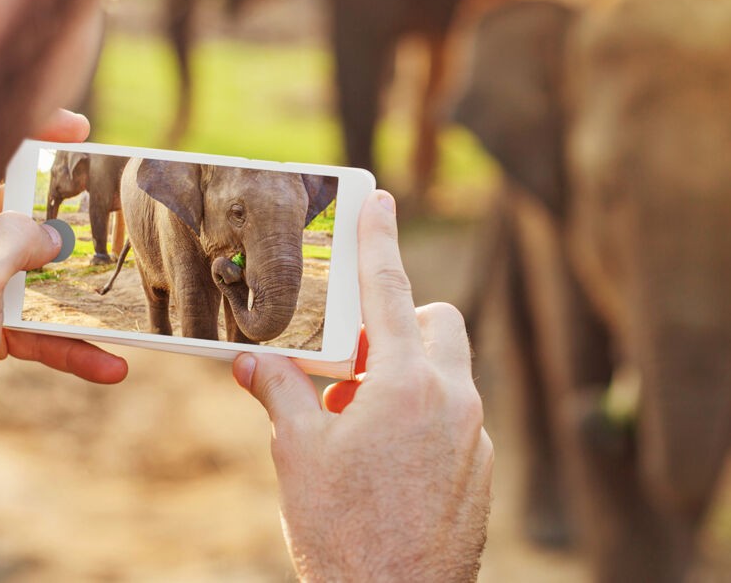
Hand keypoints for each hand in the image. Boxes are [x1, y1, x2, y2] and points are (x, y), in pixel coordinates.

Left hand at [0, 109, 127, 473]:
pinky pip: (42, 334)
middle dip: (73, 218)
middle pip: (23, 219)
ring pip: (42, 280)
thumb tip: (52, 235)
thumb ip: (12, 243)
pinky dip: (75, 349)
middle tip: (118, 213)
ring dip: (85, 298)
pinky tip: (110, 367)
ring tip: (130, 301)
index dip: (31, 138)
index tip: (79, 131)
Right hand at [232, 190, 492, 581]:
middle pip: (437, 325)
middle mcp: (452, 400)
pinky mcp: (480, 469)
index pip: (389, 290)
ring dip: (408, 376)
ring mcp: (474, 437)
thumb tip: (250, 360)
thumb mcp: (296, 454)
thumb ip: (279, 392)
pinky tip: (385, 460)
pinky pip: (456, 418)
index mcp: (405, 384)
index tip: (380, 199)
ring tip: (356, 422)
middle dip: (399, 326)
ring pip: (448, 373)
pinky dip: (423, 418)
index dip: (379, 240)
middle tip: (353, 363)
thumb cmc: (340, 531)